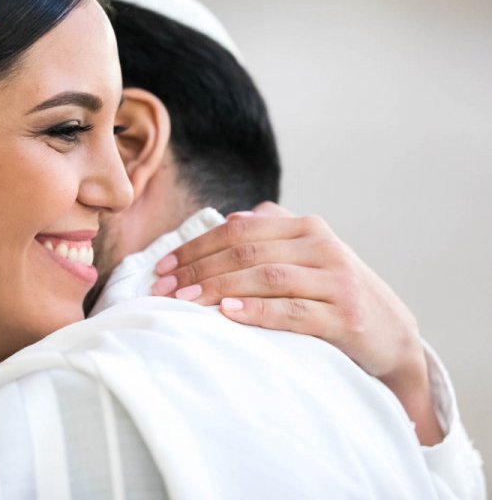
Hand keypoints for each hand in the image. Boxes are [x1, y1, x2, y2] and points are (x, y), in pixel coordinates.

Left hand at [152, 202, 442, 444]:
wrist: (395, 337)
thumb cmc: (335, 295)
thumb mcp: (307, 257)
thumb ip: (271, 235)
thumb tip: (226, 219)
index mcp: (305, 227)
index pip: (238, 229)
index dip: (195, 246)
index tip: (162, 267)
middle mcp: (322, 246)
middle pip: (246, 250)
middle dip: (197, 268)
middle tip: (162, 288)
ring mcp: (337, 279)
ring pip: (266, 275)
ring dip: (218, 287)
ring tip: (184, 300)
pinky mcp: (346, 316)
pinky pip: (293, 311)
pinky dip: (258, 310)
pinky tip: (228, 313)